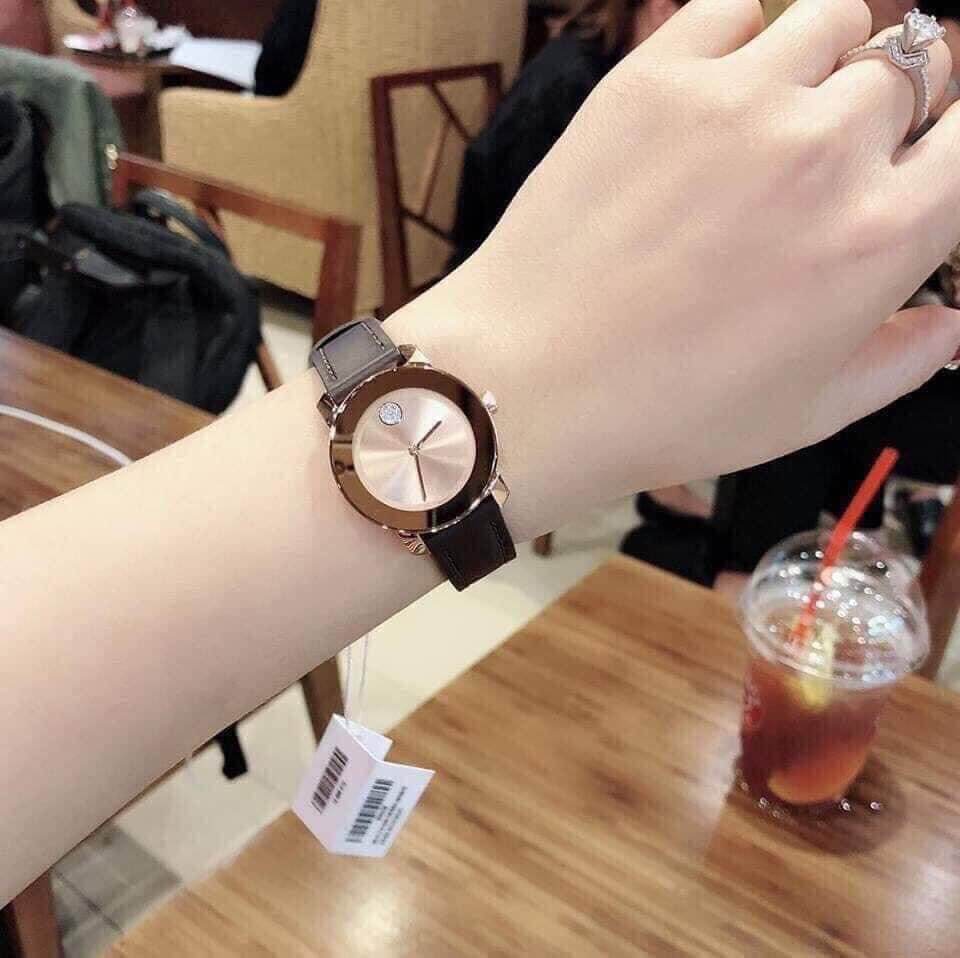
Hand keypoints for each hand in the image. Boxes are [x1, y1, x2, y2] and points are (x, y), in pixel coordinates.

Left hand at [390, 0, 959, 538]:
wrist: (531, 383)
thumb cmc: (665, 413)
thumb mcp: (805, 416)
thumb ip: (899, 361)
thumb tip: (949, 323)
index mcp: (881, 237)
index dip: (951, 138)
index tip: (926, 151)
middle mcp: (825, 150)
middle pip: (911, 69)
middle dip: (892, 102)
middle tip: (841, 141)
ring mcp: (737, 102)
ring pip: (836, 18)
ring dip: (834, 52)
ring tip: (795, 99)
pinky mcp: (654, 79)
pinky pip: (737, 5)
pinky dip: (750, 28)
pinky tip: (731, 75)